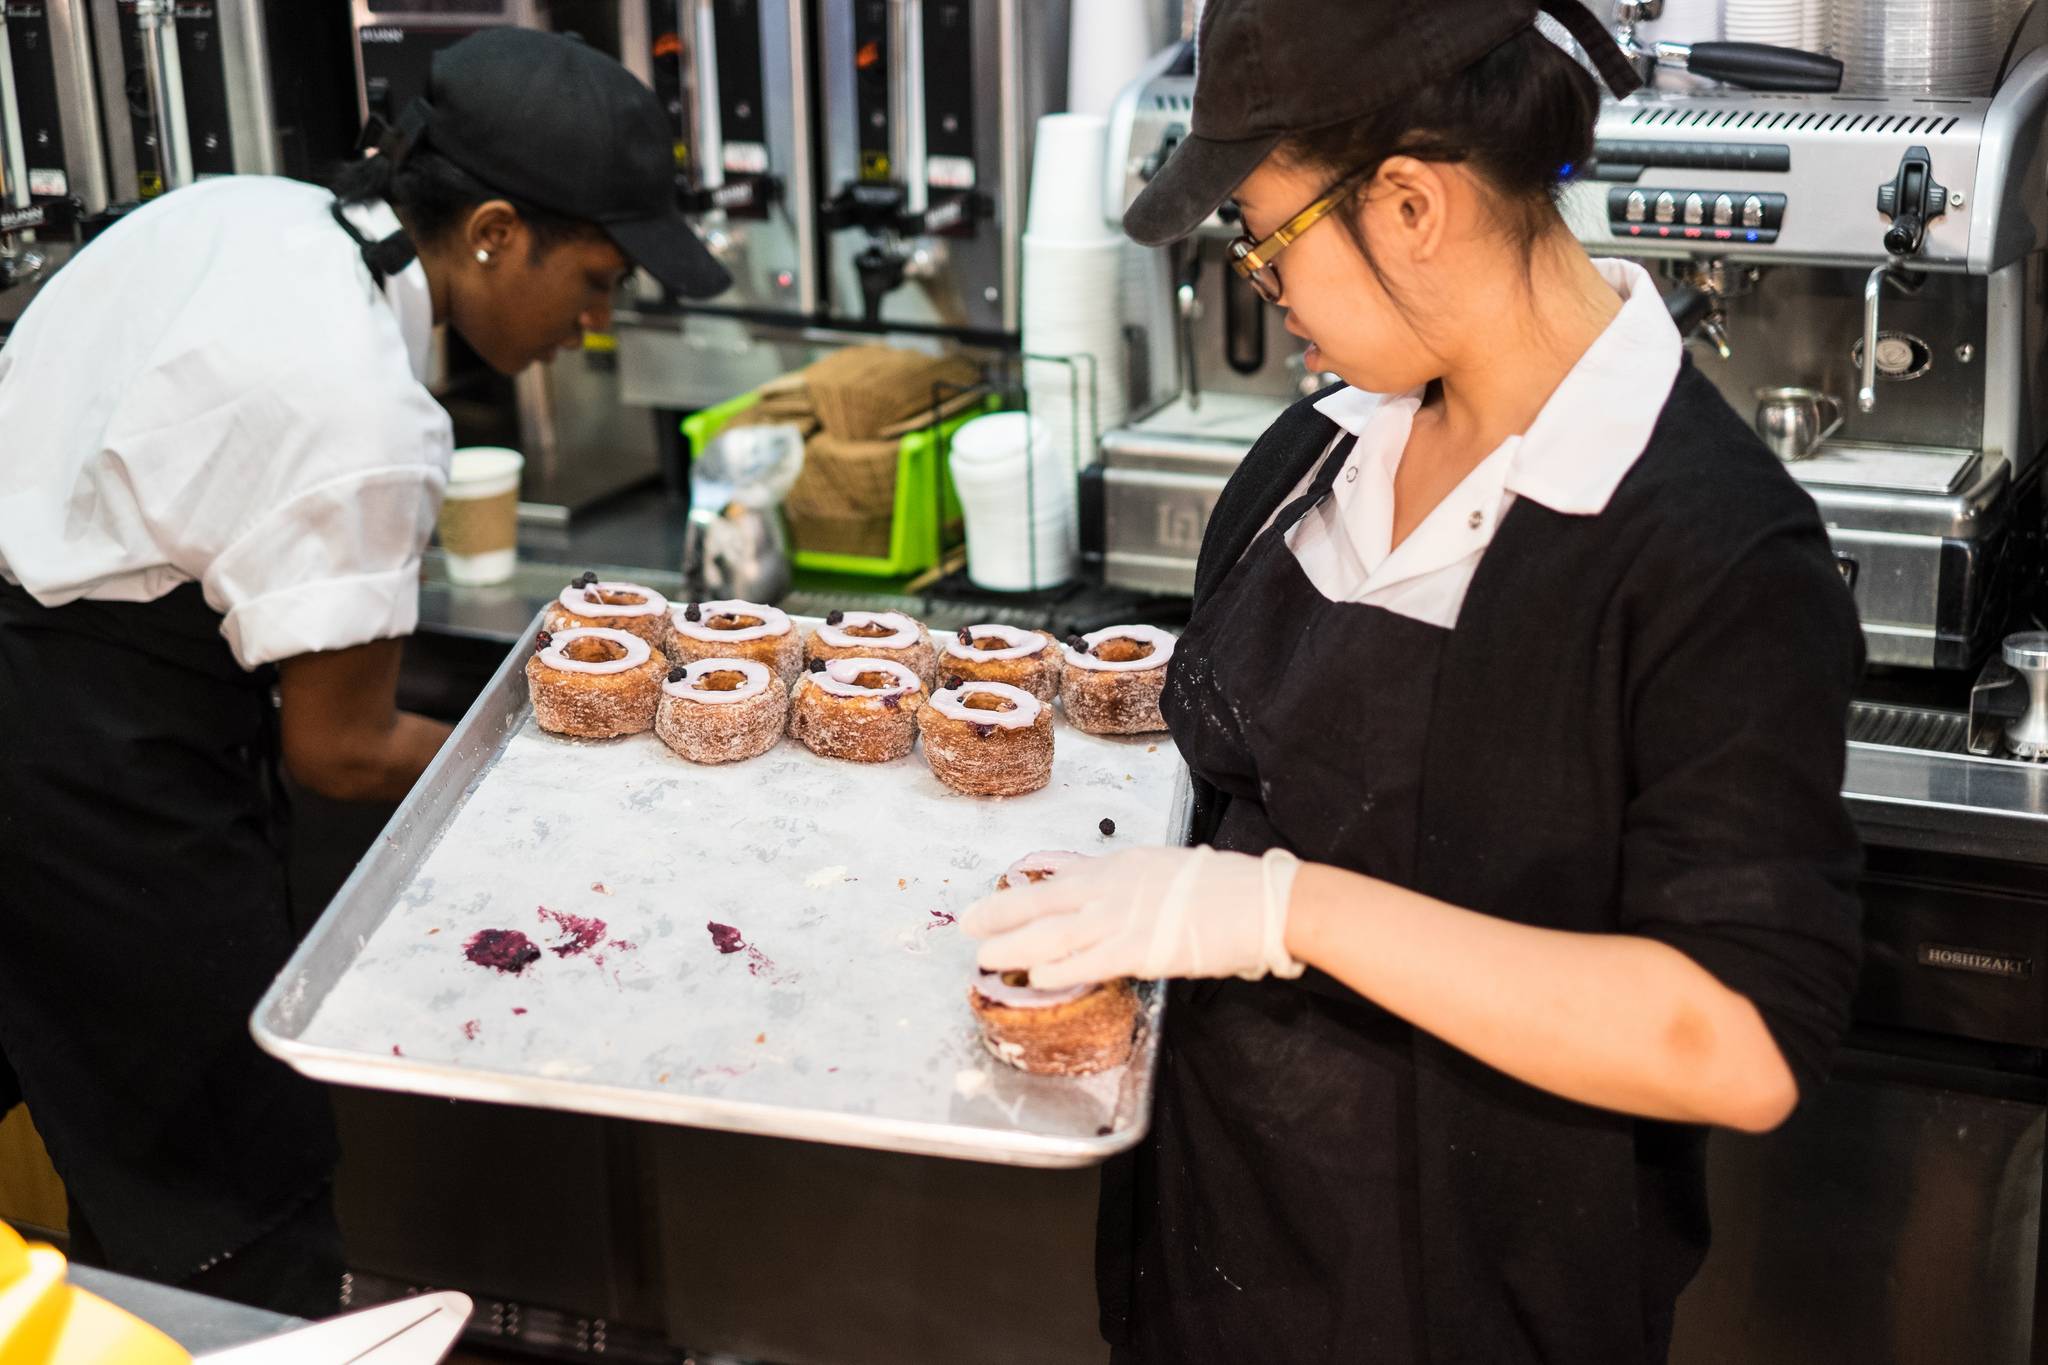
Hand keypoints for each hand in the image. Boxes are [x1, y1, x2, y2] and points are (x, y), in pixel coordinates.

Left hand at [962, 845, 1303, 988]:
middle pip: (1045, 901)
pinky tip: (1034, 975)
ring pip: (1056, 932)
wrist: (1266, 900)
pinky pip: (1091, 960)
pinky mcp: (1143, 947)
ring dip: (1015, 944)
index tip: (994, 902)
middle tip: (966, 925)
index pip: (1062, 880)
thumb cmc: (1228, 890)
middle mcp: (1116, 886)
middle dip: (1002, 913)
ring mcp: (1127, 916)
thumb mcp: (1169, 872)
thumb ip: (1134, 884)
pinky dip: (1061, 968)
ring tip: (983, 956)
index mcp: (1124, 866)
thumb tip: (1111, 897)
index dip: (1023, 894)